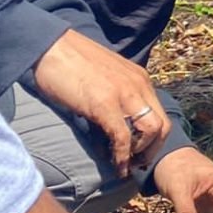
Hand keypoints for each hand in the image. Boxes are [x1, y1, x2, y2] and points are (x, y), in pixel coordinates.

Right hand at [33, 29, 170, 177]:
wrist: (51, 46)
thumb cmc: (71, 62)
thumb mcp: (106, 76)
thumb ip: (116, 94)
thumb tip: (115, 119)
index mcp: (139, 79)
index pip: (161, 114)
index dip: (155, 138)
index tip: (141, 153)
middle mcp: (138, 85)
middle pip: (162, 125)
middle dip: (152, 149)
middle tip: (137, 164)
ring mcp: (124, 94)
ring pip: (151, 131)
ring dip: (141, 153)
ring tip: (127, 166)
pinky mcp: (104, 104)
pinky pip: (123, 136)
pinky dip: (122, 155)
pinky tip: (116, 166)